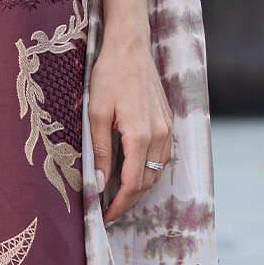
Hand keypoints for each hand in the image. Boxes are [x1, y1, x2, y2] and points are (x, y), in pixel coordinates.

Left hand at [89, 31, 173, 219]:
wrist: (130, 48)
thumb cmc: (109, 77)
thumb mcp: (95, 114)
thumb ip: (101, 151)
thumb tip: (99, 183)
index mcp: (140, 135)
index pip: (132, 184)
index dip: (119, 205)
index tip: (104, 216)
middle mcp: (159, 135)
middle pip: (147, 182)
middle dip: (129, 201)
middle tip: (108, 211)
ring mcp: (167, 128)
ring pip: (157, 171)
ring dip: (140, 187)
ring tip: (118, 196)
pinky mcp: (168, 121)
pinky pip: (162, 156)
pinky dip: (149, 170)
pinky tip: (133, 172)